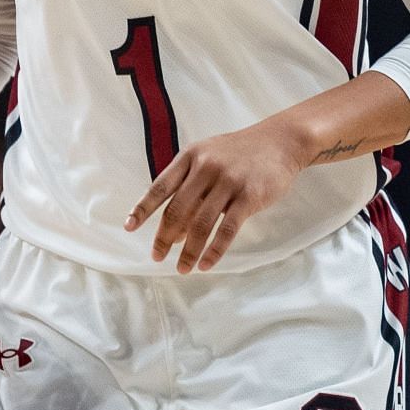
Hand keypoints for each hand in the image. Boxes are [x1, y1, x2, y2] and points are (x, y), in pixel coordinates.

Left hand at [124, 122, 308, 272]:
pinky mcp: (249, 196)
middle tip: (157, 257)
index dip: (143, 209)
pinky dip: (214, 250)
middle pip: (177, 209)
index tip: (129, 227)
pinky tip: (206, 264)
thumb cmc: (240, 153)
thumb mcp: (209, 158)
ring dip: (189, 251)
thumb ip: (190, 188)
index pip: (160, 186)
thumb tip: (175, 231)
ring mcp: (228, 181)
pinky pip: (227, 229)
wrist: (280, 141)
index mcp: (190, 156)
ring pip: (201, 223)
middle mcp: (206, 167)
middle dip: (164, 237)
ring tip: (182, 268)